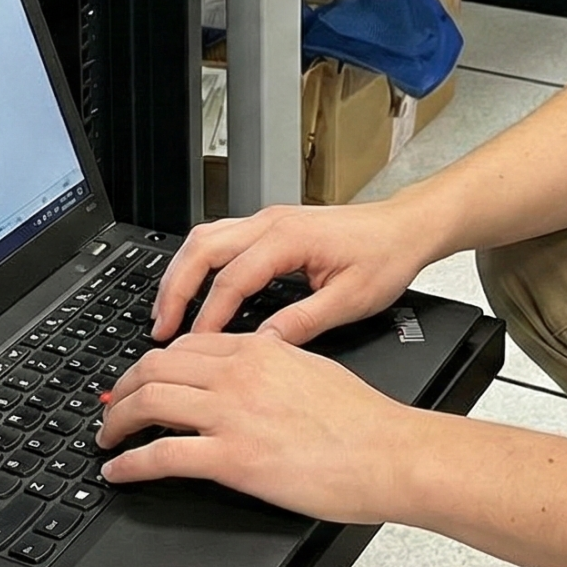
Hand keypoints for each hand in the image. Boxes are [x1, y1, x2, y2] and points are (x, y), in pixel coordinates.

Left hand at [95, 332, 431, 523]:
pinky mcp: (231, 458)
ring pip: (149, 402)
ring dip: (116, 421)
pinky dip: (129, 464)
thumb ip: (274, 364)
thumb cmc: (364, 421)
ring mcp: (231, 415)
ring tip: (106, 438)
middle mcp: (237, 374)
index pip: (187, 346)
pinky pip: (161, 455)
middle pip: (155, 366)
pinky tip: (118, 472)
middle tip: (111, 407)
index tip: (142, 379)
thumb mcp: (313, 369)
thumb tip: (253, 368)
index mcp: (258, 350)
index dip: (153, 363)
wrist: (388, 452)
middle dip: (122, 388)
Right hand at [152, 200, 442, 344]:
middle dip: (175, 289)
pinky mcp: (270, 226)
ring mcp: (267, 220)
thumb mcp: (350, 300)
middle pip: (202, 248)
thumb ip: (303, 322)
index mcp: (289, 238)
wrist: (405, 228)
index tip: (193, 345)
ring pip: (204, 238)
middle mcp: (271, 222)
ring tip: (166, 312)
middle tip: (161, 328)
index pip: (233, 278)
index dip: (209, 315)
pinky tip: (193, 289)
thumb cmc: (385, 258)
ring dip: (181, 274)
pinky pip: (219, 238)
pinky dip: (198, 265)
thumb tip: (264, 346)